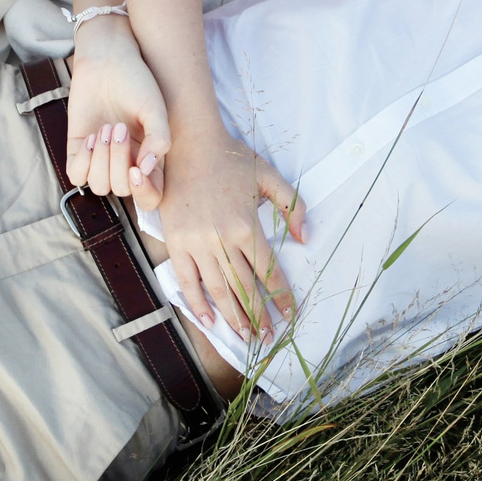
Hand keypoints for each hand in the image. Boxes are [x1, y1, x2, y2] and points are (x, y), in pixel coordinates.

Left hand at [65, 27, 170, 197]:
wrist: (107, 60)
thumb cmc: (136, 82)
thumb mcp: (155, 110)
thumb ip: (158, 140)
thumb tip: (145, 169)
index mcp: (148, 159)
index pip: (150, 196)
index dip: (145, 193)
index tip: (137, 170)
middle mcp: (125, 163)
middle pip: (121, 190)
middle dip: (118, 161)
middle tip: (119, 127)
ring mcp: (100, 158)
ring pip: (98, 186)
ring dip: (101, 159)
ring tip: (106, 128)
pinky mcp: (78, 150)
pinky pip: (76, 175)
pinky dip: (83, 160)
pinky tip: (90, 136)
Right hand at [152, 137, 307, 338]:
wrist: (187, 141)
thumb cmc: (230, 157)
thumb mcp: (269, 175)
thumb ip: (292, 206)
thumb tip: (305, 239)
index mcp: (247, 225)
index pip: (268, 270)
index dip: (281, 295)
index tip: (290, 313)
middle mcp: (221, 238)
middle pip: (244, 287)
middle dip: (259, 316)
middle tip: (268, 338)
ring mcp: (196, 242)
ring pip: (218, 289)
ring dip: (233, 316)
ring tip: (245, 336)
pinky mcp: (176, 241)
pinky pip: (187, 279)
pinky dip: (197, 302)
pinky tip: (209, 320)